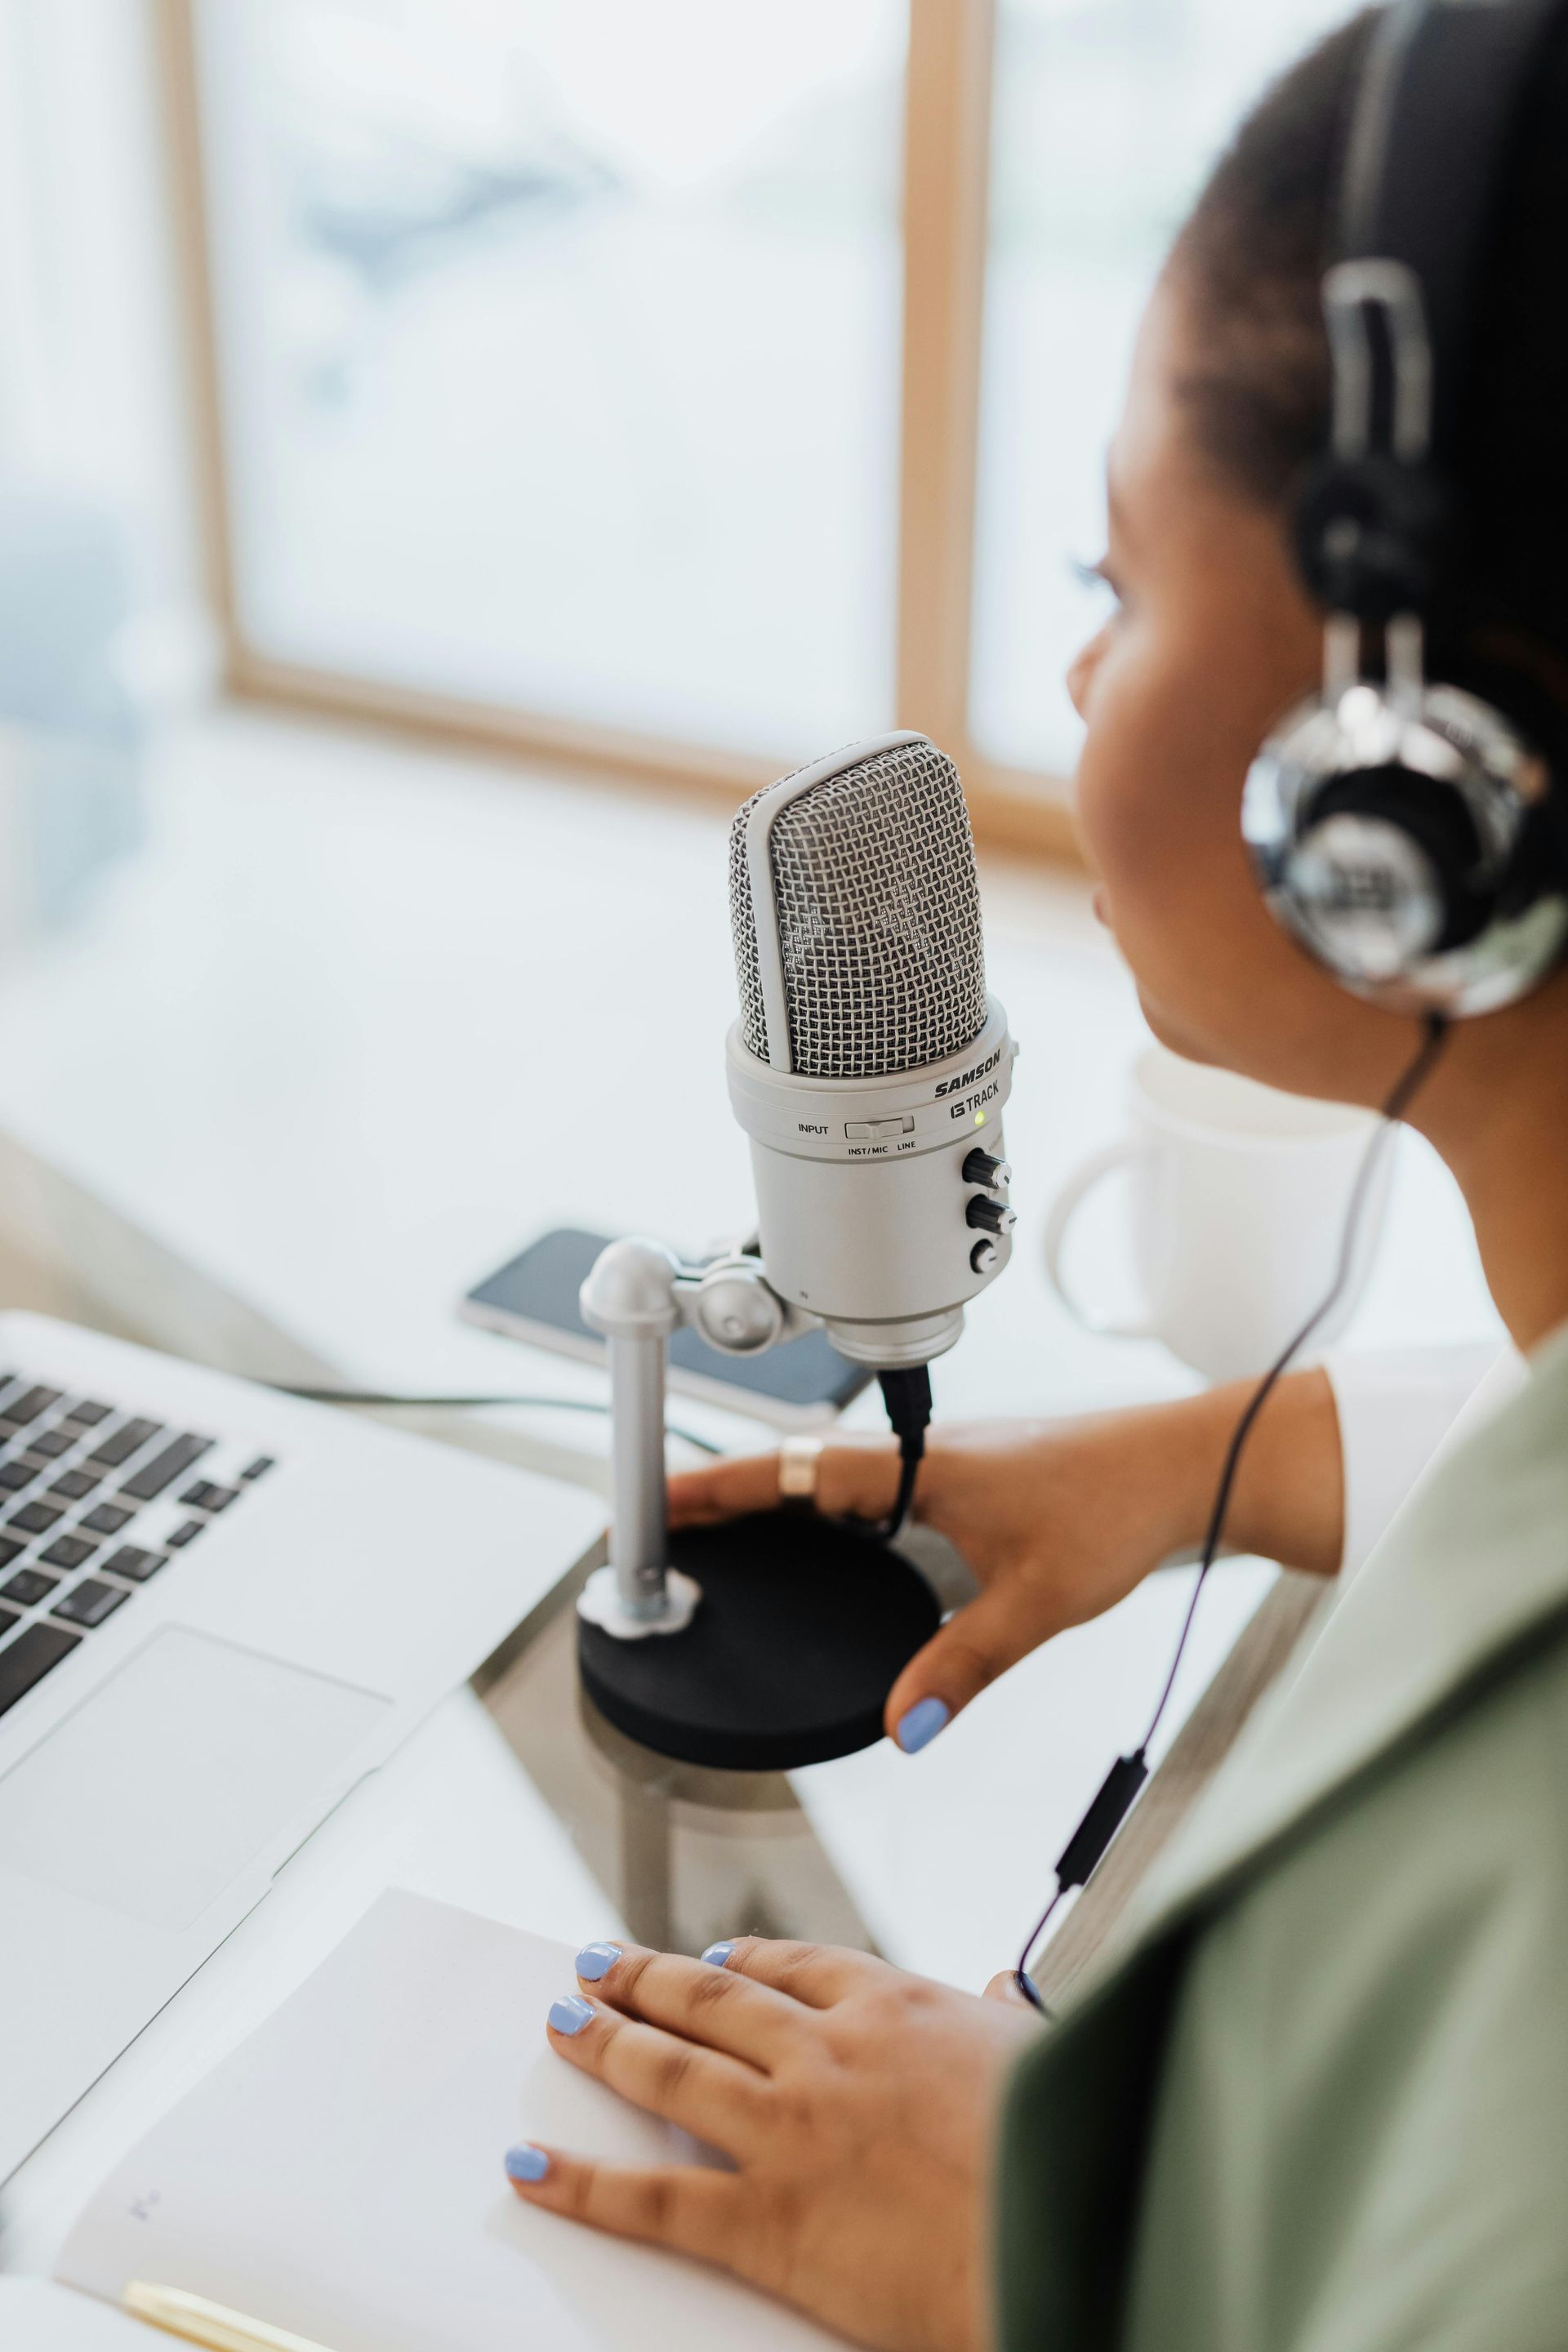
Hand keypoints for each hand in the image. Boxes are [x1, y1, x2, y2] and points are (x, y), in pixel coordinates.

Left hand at [505, 1935, 1038, 2351]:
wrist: (1060, 2243)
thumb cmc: (1066, 2152)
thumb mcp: (1043, 2054)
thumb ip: (1008, 2014)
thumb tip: (1006, 1985)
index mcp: (893, 2007)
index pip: (792, 1967)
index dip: (738, 1963)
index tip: (709, 1960)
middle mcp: (826, 2054)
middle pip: (711, 2002)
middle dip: (645, 1979)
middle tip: (598, 1965)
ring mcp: (788, 2133)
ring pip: (670, 2072)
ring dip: (605, 2043)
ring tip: (562, 2023)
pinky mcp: (764, 2222)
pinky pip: (652, 2201)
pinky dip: (582, 2185)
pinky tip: (532, 2169)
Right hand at [669, 1371, 1341, 1754]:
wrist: (1188, 1465)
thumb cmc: (1121, 1505)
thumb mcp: (1038, 1599)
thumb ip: (965, 1665)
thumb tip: (905, 1725)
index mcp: (920, 1465)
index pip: (792, 1470)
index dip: (718, 1488)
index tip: (658, 1501)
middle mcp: (922, 1453)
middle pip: (797, 1467)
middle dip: (726, 1494)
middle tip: (665, 1523)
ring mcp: (942, 1460)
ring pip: (832, 1473)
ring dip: (774, 1496)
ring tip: (720, 1530)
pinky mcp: (967, 1475)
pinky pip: (869, 1485)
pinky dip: (824, 1505)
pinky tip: (823, 1538)